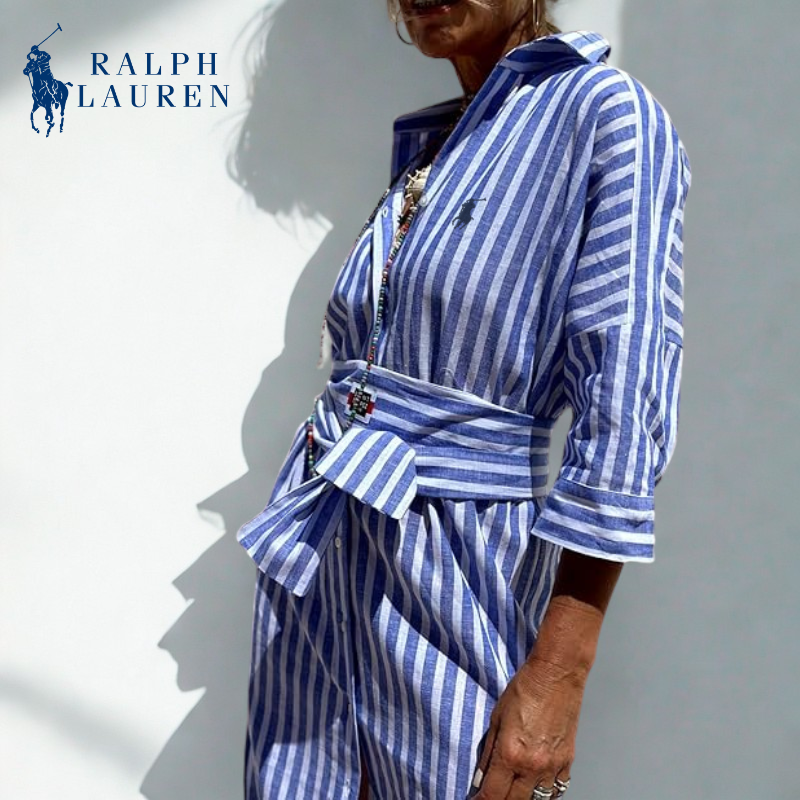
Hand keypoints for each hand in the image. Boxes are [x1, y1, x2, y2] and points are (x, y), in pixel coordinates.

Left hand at [472, 656, 586, 799]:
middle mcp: (532, 766)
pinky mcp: (567, 762)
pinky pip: (556, 790)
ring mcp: (552, 767)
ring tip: (513, 790)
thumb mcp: (496, 718)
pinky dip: (545, 793)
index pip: (492, 795)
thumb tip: (481, 777)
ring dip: (523, 798)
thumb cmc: (525, 690)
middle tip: (493, 794)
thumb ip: (488, 752)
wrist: (555, 676)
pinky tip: (535, 786)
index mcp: (510, 754)